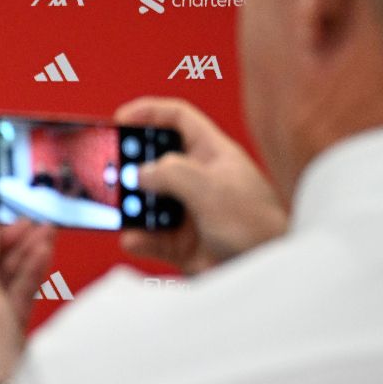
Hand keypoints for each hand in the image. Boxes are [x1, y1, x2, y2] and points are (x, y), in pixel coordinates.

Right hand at [114, 97, 286, 274]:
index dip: (150, 112)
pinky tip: (133, 238)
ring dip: (131, 206)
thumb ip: (170, 173)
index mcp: (213, 154)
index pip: (179, 119)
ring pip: (148, 201)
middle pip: (155, 160)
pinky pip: (150, 237)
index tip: (121, 119)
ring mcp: (189, 212)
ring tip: (120, 208)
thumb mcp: (210, 187)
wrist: (271, 271)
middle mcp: (199, 180)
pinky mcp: (183, 244)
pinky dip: (138, 238)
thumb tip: (140, 173)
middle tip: (111, 169)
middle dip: (131, 165)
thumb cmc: (258, 225)